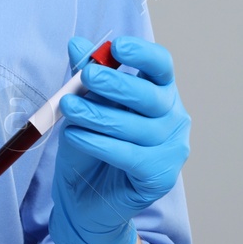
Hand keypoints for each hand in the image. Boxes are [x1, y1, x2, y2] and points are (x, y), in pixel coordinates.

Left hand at [50, 35, 189, 243]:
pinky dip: (99, 143)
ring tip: (68, 108)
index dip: (143, 54)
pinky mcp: (160, 177)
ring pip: (135, 127)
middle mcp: (173, 118)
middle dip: (117, 84)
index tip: (117, 47)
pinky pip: (129, 155)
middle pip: (151, 96)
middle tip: (87, 76)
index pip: (161, 66)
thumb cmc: (90, 146)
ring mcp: (172, 149)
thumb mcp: (84, 106)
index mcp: (159, 93)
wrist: (86, 199)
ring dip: (98, 115)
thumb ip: (85, 78)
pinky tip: (76, 135)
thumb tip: (77, 44)